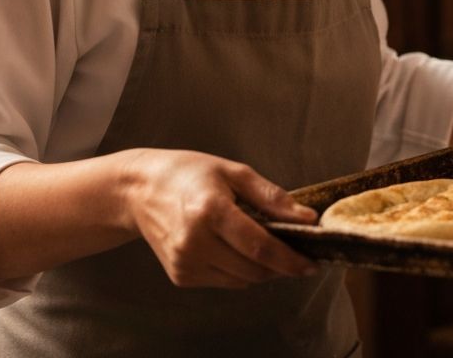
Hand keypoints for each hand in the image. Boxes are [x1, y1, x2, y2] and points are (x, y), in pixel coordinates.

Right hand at [120, 148, 318, 288]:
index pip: (259, 247)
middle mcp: (195, 241)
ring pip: (242, 280)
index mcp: (210, 210)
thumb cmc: (189, 173)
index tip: (312, 263)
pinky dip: (238, 270)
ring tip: (260, 243)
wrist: (141, 189)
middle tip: (293, 249)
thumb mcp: (233, 171)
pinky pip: (224, 282)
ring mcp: (185, 262)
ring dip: (260, 268)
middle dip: (279, 264)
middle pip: (253, 269)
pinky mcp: (180, 276)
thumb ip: (271, 197)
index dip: (290, 259)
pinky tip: (233, 247)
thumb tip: (307, 218)